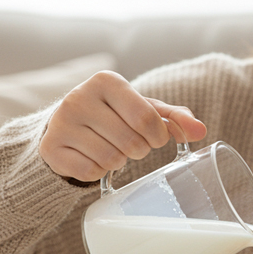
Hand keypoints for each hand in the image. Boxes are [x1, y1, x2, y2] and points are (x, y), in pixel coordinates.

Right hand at [39, 70, 207, 181]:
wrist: (66, 125)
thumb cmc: (114, 115)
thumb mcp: (143, 110)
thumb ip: (173, 118)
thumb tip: (201, 131)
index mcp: (106, 81)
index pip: (146, 118)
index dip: (158, 137)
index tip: (155, 139)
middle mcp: (79, 97)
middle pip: (130, 142)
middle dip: (138, 150)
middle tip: (130, 145)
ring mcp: (61, 123)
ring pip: (111, 160)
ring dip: (119, 162)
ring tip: (111, 150)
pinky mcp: (51, 148)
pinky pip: (91, 172)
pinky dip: (99, 172)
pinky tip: (93, 158)